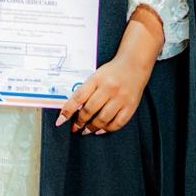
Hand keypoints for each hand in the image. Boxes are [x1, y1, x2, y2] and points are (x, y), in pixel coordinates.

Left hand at [54, 6, 162, 134]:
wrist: (134, 64)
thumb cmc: (112, 71)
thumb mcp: (96, 75)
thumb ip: (86, 90)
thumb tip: (74, 110)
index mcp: (97, 79)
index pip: (78, 97)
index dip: (68, 111)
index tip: (60, 121)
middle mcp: (109, 88)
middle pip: (89, 110)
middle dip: (79, 122)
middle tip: (75, 127)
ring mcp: (121, 98)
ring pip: (102, 119)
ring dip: (91, 127)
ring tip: (86, 130)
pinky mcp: (131, 106)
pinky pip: (117, 123)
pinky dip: (107, 129)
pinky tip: (100, 130)